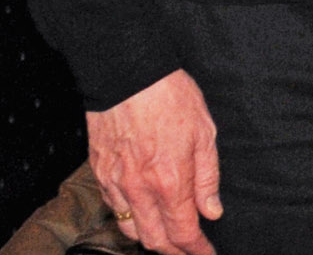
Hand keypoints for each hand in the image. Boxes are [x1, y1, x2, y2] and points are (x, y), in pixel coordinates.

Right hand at [89, 70, 221, 254]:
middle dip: (174, 250)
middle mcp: (140, 190)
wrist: (128, 75)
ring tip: (167, 235)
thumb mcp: (205, 133)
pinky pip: (114, 209)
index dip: (197, 250)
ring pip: (131, 229)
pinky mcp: (99, 174)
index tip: (207, 254)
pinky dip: (129, 218)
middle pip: (155, 240)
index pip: (184, 232)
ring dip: (150, 238)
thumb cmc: (170, 98)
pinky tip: (142, 211)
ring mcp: (116, 184)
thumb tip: (212, 210)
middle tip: (190, 248)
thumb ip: (208, 178)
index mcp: (170, 181)